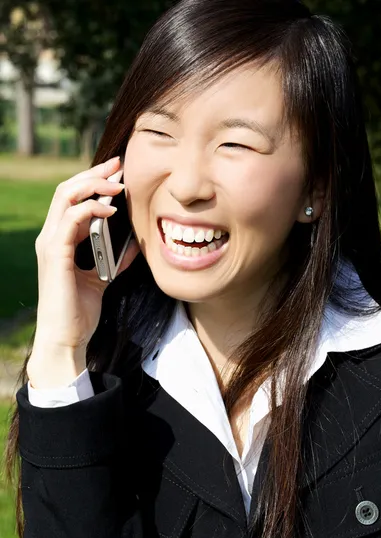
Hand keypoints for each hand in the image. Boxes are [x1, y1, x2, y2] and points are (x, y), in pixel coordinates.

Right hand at [27, 156, 139, 387]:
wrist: (66, 337)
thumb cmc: (80, 310)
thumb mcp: (104, 277)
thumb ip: (116, 258)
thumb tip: (136, 243)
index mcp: (60, 239)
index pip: (73, 198)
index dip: (94, 181)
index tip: (119, 172)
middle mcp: (51, 236)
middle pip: (67, 189)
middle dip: (94, 173)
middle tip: (119, 164)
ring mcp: (50, 243)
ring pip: (65, 196)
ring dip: (94, 185)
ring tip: (119, 183)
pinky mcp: (55, 254)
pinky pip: (71, 219)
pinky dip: (92, 209)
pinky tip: (112, 210)